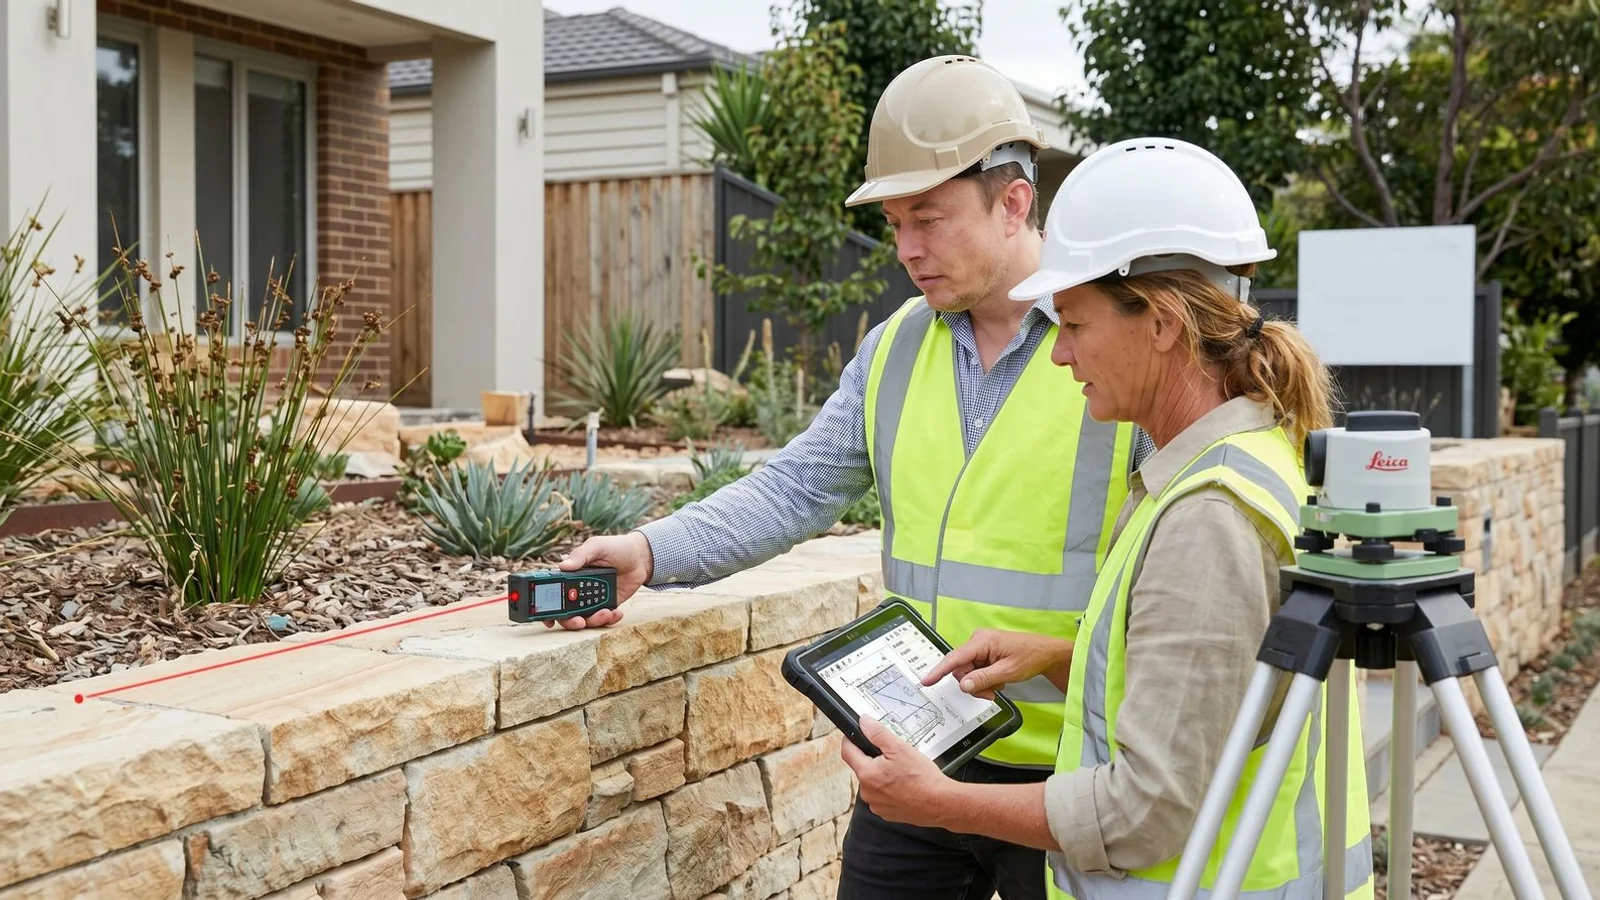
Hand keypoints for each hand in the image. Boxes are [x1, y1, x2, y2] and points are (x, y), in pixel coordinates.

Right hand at [547, 531, 654, 629]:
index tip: (548, 618)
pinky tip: (617, 612)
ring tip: (606, 613)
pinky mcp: (608, 605)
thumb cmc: (616, 547)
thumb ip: (580, 555)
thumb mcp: (597, 546)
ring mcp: (593, 599)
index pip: (553, 592)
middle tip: (579, 621)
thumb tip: (562, 565)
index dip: (546, 607)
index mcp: (571, 575)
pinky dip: (609, 620)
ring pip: (585, 618)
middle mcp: (578, 589)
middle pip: (566, 612)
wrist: (641, 557)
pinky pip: (604, 619)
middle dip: (570, 621)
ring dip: (593, 620)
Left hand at [840, 715, 955, 829]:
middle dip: (874, 759)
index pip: (847, 751)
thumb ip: (878, 733)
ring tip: (902, 773)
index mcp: (867, 774)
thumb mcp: (900, 748)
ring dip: (882, 775)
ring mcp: (876, 804)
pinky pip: (882, 796)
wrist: (940, 803)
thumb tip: (864, 722)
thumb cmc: (923, 779)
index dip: (850, 739)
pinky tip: (904, 786)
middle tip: (892, 756)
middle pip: (862, 767)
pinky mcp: (886, 813)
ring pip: (873, 782)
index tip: (855, 735)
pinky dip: (890, 790)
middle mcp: (867, 792)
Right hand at [922, 629, 1072, 698]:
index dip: (939, 671)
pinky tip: (997, 680)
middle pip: (961, 670)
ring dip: (980, 684)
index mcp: (981, 641)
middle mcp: (977, 641)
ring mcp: (980, 647)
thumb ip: (983, 679)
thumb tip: (963, 685)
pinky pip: (975, 670)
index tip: (926, 681)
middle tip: (990, 694)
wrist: (1045, 653)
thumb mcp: (1007, 672)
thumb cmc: (1030, 657)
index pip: (955, 658)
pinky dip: (984, 679)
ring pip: (968, 673)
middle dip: (973, 684)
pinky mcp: (983, 652)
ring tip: (998, 685)